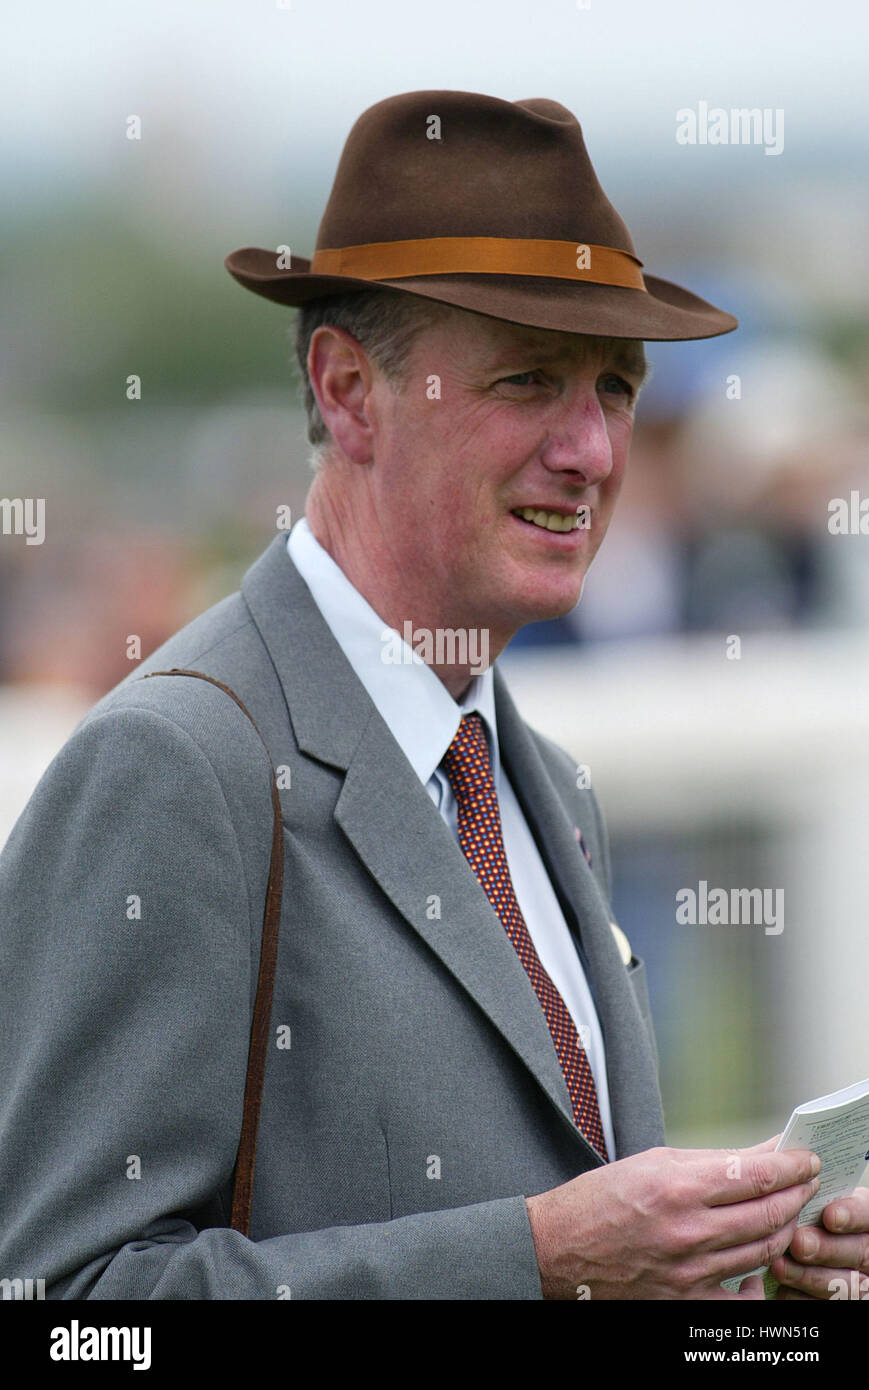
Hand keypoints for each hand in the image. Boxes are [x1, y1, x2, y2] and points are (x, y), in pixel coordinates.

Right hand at [525, 1136, 820, 1299]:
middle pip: (768, 1213)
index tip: (804, 1158)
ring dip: (782, 1229)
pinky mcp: (684, 1302)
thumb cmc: (598, 1201)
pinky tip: (756, 1263)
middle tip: (804, 1182)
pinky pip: (741, 1295)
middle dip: (795, 1194)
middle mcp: (686, 1231)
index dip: (790, 1165)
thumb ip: (710, 1162)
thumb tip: (757, 1153)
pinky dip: (757, 1278)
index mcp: (676, 1187)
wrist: (556, 1251)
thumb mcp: (652, 1163)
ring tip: (785, 1212)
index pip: (756, 1174)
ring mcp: (688, 1272)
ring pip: (762, 1251)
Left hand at [771, 1185, 868, 1299]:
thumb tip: (791, 1177)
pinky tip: (782, 1287)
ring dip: (808, 1276)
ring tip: (780, 1266)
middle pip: (859, 1253)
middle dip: (827, 1249)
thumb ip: (813, 1194)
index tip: (830, 1215)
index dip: (852, 1216)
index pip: (868, 1215)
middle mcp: (868, 1253)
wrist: (817, 1246)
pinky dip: (801, 1297)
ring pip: (843, 1285)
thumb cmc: (812, 1216)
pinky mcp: (839, 1300)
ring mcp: (858, 1281)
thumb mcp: (821, 1199)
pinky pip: (823, 1305)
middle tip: (799, 1243)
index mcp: (865, 1221)